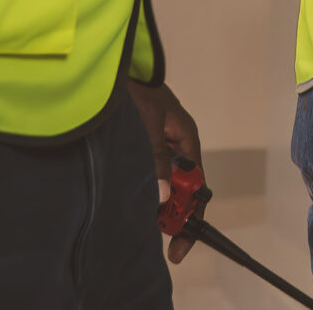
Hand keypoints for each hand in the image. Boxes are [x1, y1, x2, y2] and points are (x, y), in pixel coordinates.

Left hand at [126, 80, 203, 263]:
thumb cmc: (137, 91)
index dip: (192, 215)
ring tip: (141, 226)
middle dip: (172, 215)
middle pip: (181, 188)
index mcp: (186, 139)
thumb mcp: (148, 125)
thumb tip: (163, 196)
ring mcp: (157, 146)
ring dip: (155, 204)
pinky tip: (130, 204)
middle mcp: (175, 146)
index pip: (196, 184)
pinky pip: (146, 175)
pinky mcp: (138, 146)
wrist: (115, 67)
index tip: (180, 244)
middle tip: (158, 240)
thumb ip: (155, 158)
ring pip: (162, 183)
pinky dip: (141, 191)